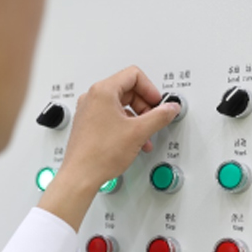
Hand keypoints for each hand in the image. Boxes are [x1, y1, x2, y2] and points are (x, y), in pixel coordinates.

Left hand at [38, 66, 179, 231]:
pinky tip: (134, 141)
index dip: (151, 89)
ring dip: (137, 118)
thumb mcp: (138, 132)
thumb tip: (170, 108)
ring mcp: (89, 111)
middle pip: (128, 89)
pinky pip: (111, 117)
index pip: (133, 75)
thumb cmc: (99, 154)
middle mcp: (93, 97)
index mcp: (103, 91)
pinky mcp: (88, 124)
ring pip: (121, 105)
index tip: (158, 103)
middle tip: (154, 118)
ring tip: (145, 134)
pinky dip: (126, 125)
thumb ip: (159, 116)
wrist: (81, 175)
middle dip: (145, 105)